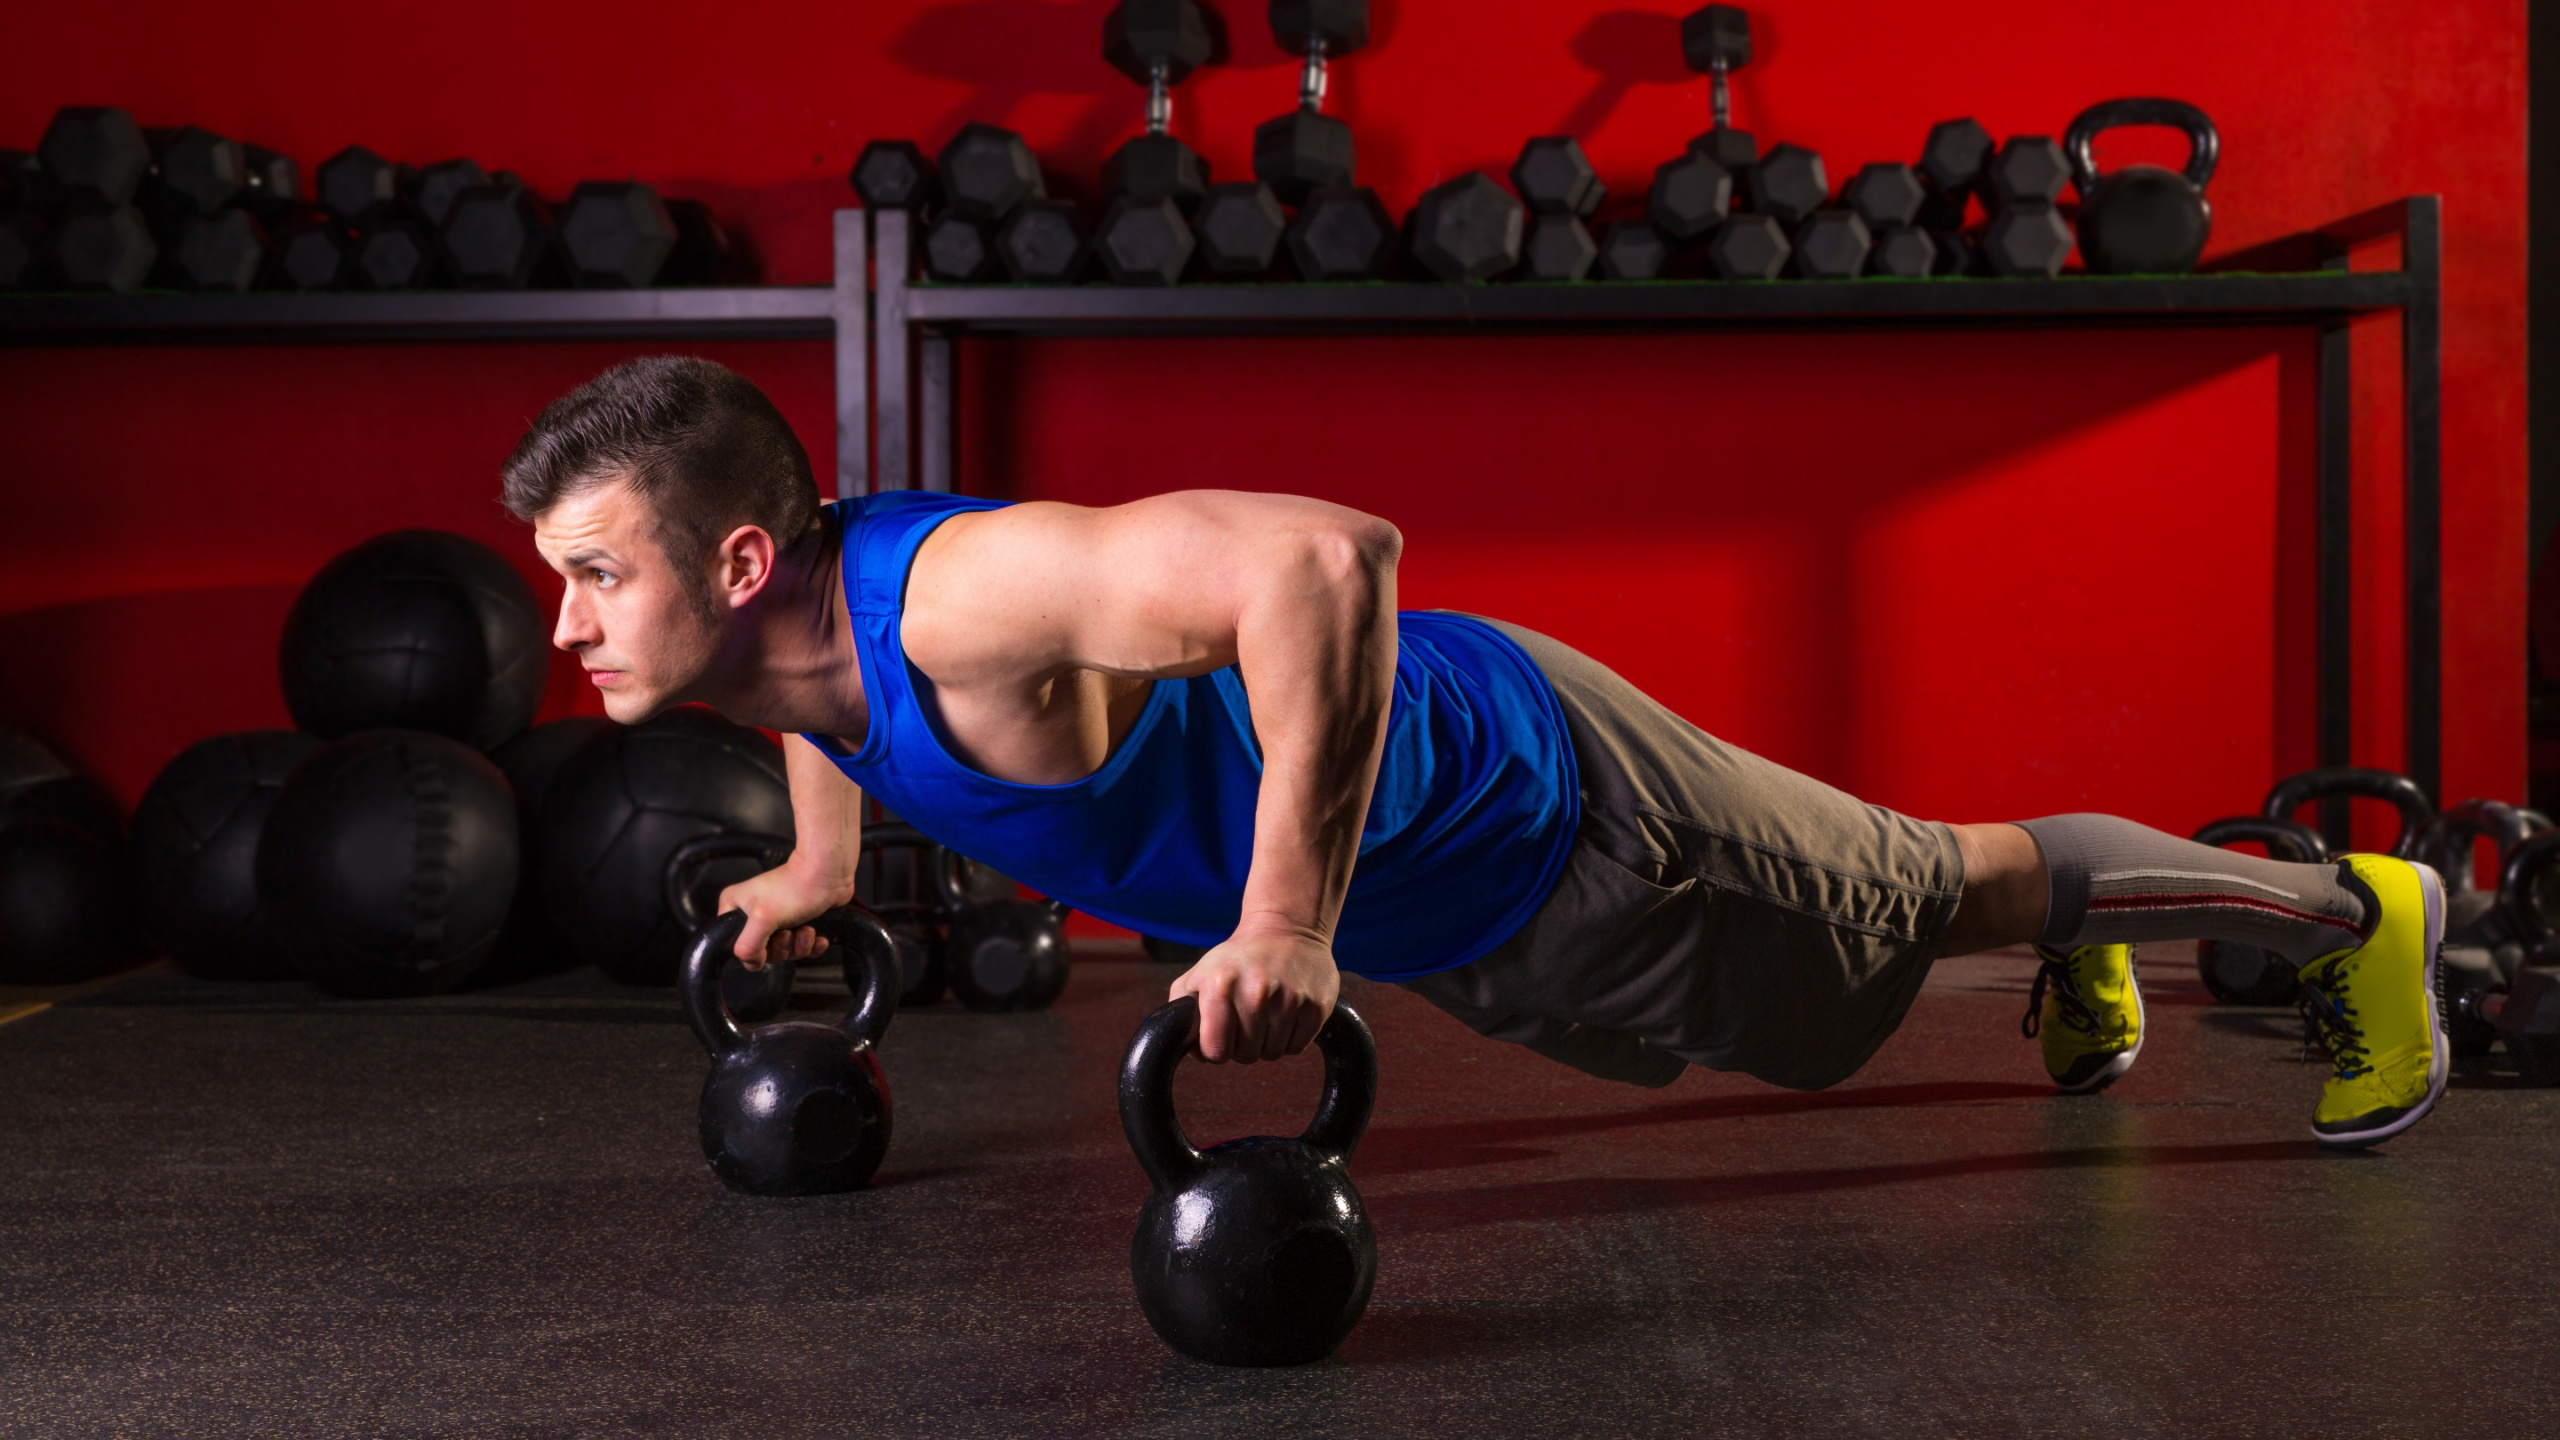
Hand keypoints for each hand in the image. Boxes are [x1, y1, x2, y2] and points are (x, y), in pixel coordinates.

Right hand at [716, 859, 849, 969]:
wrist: (829, 876)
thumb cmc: (796, 886)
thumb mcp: (763, 919)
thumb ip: (748, 946)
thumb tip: (751, 962)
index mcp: (736, 908)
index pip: (735, 945)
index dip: (754, 950)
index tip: (768, 940)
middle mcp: (754, 914)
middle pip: (762, 952)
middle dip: (782, 947)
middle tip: (788, 932)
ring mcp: (777, 919)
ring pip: (784, 951)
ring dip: (799, 945)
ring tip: (805, 929)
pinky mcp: (797, 923)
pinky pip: (801, 947)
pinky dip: (811, 944)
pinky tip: (816, 934)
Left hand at [1168, 924, 1339, 1063]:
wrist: (1287, 929)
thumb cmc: (1237, 959)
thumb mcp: (1199, 975)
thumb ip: (1181, 1010)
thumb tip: (1186, 1047)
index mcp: (1221, 984)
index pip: (1216, 1051)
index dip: (1215, 1050)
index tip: (1219, 1037)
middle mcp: (1256, 990)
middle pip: (1246, 1056)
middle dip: (1242, 1046)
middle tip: (1246, 1020)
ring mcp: (1290, 998)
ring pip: (1273, 1054)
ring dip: (1267, 1042)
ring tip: (1266, 1014)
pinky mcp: (1316, 1006)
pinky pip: (1297, 1047)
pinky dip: (1290, 1038)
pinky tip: (1286, 1014)